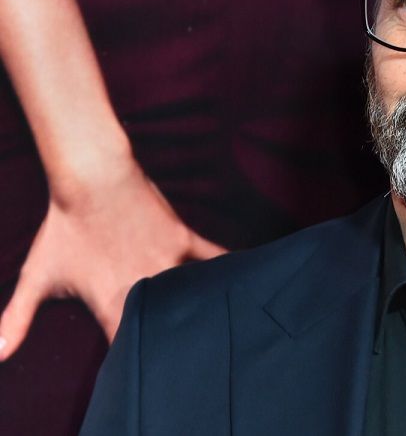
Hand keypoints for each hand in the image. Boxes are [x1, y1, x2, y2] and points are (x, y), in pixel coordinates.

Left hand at [0, 163, 225, 360]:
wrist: (92, 178)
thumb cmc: (63, 227)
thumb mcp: (37, 276)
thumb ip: (17, 319)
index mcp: (114, 301)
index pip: (128, 344)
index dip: (135, 359)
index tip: (139, 366)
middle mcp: (148, 285)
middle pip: (168, 323)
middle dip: (174, 338)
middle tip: (180, 347)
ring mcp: (170, 261)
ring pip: (195, 293)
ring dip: (201, 307)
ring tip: (211, 323)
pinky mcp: (183, 239)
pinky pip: (215, 256)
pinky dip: (228, 267)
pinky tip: (242, 278)